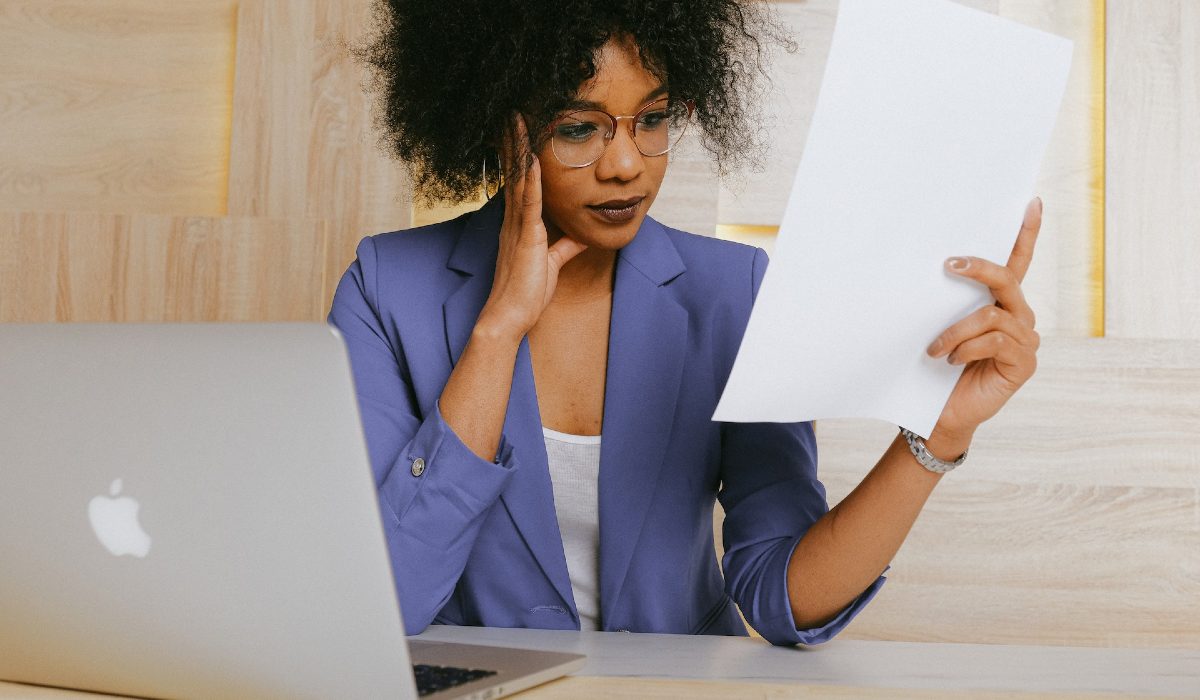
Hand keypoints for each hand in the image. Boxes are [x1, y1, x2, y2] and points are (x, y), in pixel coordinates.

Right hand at [477, 114, 587, 340]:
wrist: (509, 316)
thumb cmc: (526, 294)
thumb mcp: (552, 264)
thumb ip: (565, 247)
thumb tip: (581, 236)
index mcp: (519, 224)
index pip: (520, 182)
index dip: (519, 154)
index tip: (520, 130)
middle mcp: (513, 220)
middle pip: (514, 172)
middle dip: (514, 141)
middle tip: (512, 111)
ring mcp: (517, 226)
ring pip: (519, 179)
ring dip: (519, 148)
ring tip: (517, 119)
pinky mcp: (526, 237)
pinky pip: (528, 202)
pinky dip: (530, 179)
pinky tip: (531, 157)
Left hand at [925, 198, 1042, 449]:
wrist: (940, 413)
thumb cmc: (937, 368)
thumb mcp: (940, 326)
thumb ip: (947, 301)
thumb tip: (935, 266)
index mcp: (1000, 304)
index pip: (1018, 262)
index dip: (1027, 234)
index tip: (1031, 203)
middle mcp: (1019, 317)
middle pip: (1007, 279)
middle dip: (979, 268)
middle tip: (949, 264)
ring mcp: (1025, 340)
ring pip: (992, 315)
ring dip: (956, 330)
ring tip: (934, 348)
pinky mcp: (1023, 363)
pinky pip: (996, 340)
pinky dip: (966, 347)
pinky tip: (949, 361)